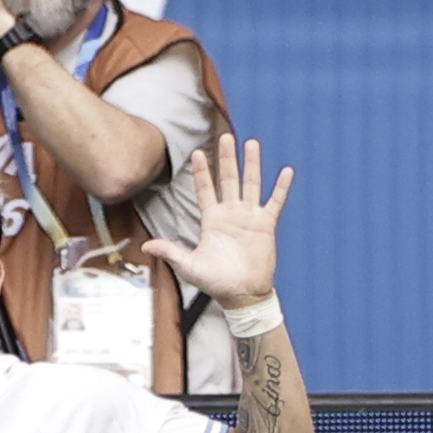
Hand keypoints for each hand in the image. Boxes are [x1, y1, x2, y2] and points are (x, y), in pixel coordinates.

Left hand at [141, 135, 293, 309]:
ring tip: (252, 144)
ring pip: (251, 184)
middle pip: (228, 179)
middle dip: (227, 158)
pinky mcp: (266, 225)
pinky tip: (286, 171)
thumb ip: (170, 252)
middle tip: (226, 137)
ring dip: (252, 165)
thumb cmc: (215, 282)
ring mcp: (250, 217)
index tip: (197, 153)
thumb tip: (146, 247)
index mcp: (212, 220)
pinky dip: (281, 187)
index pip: (205, 190)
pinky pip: (275, 202)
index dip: (201, 172)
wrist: (241, 295)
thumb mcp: (189, 266)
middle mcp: (231, 214)